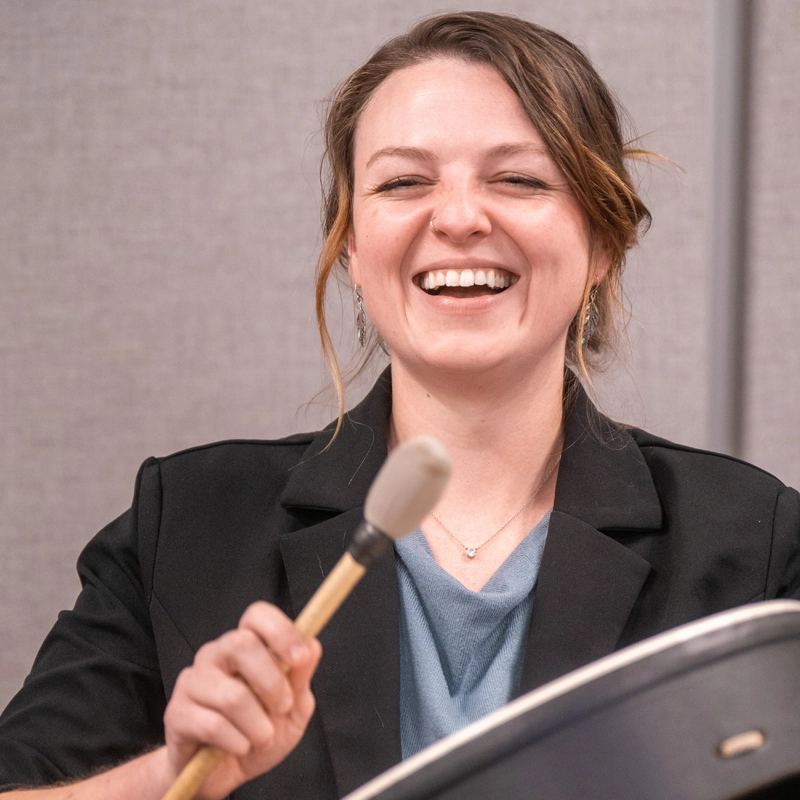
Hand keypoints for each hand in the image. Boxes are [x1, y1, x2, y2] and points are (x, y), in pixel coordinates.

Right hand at [162, 602, 321, 799]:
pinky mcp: (177, 713)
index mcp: (245, 645)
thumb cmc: (260, 733)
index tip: (300, 657)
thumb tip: (312, 645)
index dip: (281, 630)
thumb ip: (301, 678)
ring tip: (261, 737)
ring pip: (232, 695)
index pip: (257, 615)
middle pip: (242, 644)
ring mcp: (193, 681)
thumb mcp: (293, 709)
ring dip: (258, 725)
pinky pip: (214, 726)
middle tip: (283, 708)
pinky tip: (239, 747)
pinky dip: (237, 743)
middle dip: (272, 682)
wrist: (226, 774)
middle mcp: (216, 655)